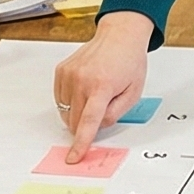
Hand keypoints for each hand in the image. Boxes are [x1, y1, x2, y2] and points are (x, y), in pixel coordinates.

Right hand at [52, 13, 150, 162]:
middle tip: (102, 108)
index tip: (74, 157)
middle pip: (75, 120)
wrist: (119, 36)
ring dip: (78, 113)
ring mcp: (68, 74)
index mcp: (102, 86)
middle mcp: (82, 79)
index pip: (88, 122)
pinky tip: (84, 90)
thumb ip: (115, 114)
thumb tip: (97, 127)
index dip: (81, 142)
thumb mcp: (133, 93)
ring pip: (66, 112)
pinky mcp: (61, 70)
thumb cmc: (129, 62)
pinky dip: (70, 102)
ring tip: (95, 95)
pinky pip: (60, 99)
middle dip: (86, 125)